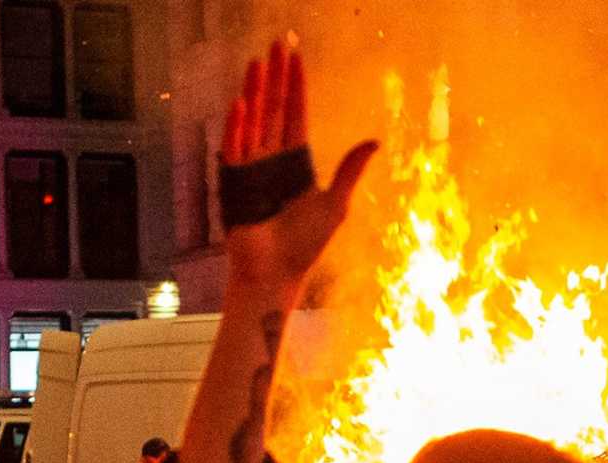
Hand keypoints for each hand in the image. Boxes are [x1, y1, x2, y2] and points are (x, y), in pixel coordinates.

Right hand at [222, 37, 377, 296]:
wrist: (277, 271)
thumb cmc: (306, 244)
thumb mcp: (335, 203)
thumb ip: (350, 170)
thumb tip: (374, 142)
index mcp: (296, 161)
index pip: (295, 114)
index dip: (295, 86)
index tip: (294, 57)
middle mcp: (271, 158)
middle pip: (273, 109)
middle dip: (275, 77)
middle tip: (276, 45)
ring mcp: (250, 168)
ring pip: (253, 121)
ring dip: (254, 91)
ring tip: (258, 63)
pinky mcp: (233, 182)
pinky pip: (234, 148)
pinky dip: (237, 127)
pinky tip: (242, 104)